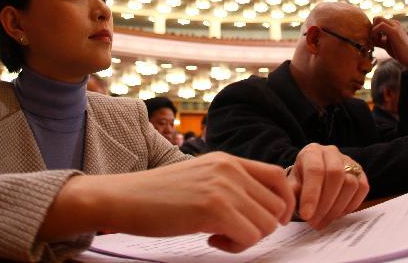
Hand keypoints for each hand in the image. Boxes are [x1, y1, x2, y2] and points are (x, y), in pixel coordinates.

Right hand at [41, 152, 294, 252]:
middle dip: (263, 227)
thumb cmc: (159, 195)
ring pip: (266, 223)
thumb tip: (261, 206)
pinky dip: (235, 247)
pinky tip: (212, 241)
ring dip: (249, 238)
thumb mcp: (201, 177)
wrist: (125, 197)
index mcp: (228, 160)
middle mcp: (230, 169)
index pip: (278, 176)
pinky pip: (249, 237)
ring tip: (220, 236)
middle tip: (234, 233)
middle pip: (277, 204)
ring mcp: (223, 187)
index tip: (265, 221)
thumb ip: (230, 183)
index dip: (281, 204)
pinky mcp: (213, 208)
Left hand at [288, 143, 368, 229]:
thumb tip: (289, 203)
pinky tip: (337, 214)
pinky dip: (351, 205)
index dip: (311, 195)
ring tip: (323, 221)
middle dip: (325, 204)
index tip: (306, 216)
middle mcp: (331, 152)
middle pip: (335, 174)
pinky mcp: (360, 172)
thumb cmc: (301, 181)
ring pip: (350, 183)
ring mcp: (348, 161)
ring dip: (337, 207)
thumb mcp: (291, 184)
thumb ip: (291, 192)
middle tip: (315, 222)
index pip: (315, 170)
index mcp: (312, 152)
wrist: (314, 176)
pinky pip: (362, 188)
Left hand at [371, 17, 407, 70]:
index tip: (374, 40)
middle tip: (374, 39)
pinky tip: (377, 41)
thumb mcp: (386, 44)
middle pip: (377, 18)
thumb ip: (379, 39)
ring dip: (373, 30)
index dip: (373, 29)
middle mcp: (394, 23)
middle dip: (372, 28)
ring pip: (377, 19)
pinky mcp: (394, 31)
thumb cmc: (399, 52)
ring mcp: (395, 26)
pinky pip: (380, 26)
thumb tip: (369, 38)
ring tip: (376, 41)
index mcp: (393, 25)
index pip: (378, 21)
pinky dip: (375, 33)